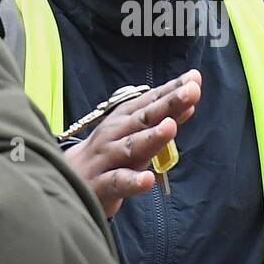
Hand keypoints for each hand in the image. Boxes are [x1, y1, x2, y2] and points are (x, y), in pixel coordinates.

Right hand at [65, 70, 201, 217]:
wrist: (68, 182)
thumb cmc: (110, 154)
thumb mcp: (136, 134)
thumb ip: (161, 120)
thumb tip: (189, 105)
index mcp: (125, 119)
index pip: (152, 101)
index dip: (173, 89)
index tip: (195, 78)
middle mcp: (116, 134)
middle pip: (145, 118)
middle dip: (168, 104)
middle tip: (192, 91)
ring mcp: (107, 159)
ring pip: (131, 147)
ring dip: (151, 137)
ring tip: (170, 127)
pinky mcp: (101, 185)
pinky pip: (118, 182)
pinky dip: (132, 181)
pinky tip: (148, 180)